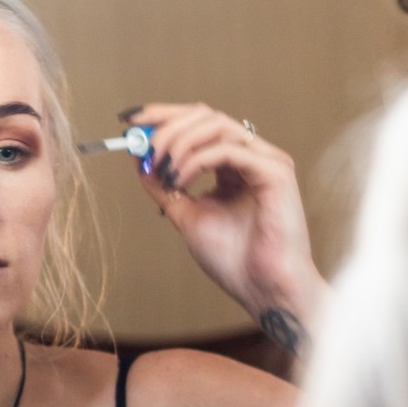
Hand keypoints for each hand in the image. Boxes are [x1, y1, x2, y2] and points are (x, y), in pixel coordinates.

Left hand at [131, 102, 326, 353]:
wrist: (261, 289)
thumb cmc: (233, 260)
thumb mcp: (186, 215)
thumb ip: (165, 186)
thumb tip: (138, 159)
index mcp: (233, 165)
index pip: (199, 123)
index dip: (164, 116)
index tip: (131, 122)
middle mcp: (252, 156)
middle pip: (207, 116)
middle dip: (168, 126)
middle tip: (144, 146)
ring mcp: (266, 161)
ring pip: (217, 125)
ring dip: (179, 142)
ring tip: (163, 170)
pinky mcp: (276, 172)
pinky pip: (229, 149)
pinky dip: (197, 160)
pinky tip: (181, 181)